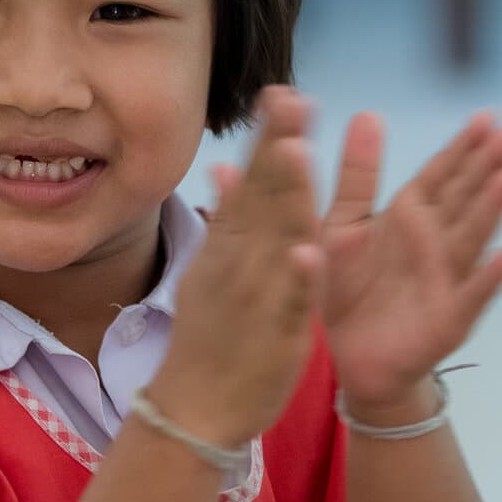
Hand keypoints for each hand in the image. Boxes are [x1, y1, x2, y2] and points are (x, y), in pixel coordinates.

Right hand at [151, 88, 324, 449]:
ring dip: (286, 199)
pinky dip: (297, 279)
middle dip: (277, 148)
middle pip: (262, 198)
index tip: (281, 92)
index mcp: (228, 247)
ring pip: (275, 242)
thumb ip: (225, 220)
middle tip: (292, 98)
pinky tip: (308, 252)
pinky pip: (288, 305)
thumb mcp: (209, 269)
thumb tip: (223, 167)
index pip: (250, 182)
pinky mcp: (276, 335)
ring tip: (298, 152)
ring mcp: (256, 297)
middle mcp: (239, 263)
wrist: (194, 409)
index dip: (266, 139)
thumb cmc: (210, 337)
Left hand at [321, 112, 501, 419]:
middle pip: (466, 197)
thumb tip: (367, 113)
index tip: (489, 115)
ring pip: (473, 236)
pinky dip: (491, 276)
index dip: (464, 146)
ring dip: (494, 208)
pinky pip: (472, 294)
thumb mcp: (342, 224)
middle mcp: (435, 241)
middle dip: (490, 165)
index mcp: (409, 215)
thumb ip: (358, 175)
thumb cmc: (345, 286)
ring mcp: (447, 277)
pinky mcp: (448, 317)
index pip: (442, 173)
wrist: (346, 356)